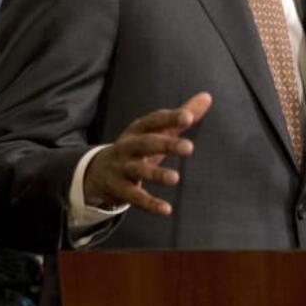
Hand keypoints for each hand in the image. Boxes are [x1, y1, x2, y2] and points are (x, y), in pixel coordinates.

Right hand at [83, 92, 211, 214]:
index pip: (154, 121)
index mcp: (138, 130)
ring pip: (138, 171)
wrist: (97, 171)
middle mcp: (127, 146)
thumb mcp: (155, 131)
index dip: (170, 118)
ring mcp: (121, 168)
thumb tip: (207, 96)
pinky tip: (166, 209)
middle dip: (166, 145)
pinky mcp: (120, 190)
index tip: (189, 117)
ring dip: (156, 174)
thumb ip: (180, 116)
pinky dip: (150, 204)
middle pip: (145, 143)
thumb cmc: (136, 147)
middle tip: (189, 147)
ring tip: (175, 178)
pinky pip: (135, 198)